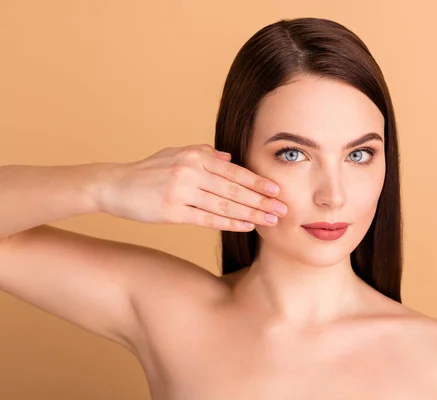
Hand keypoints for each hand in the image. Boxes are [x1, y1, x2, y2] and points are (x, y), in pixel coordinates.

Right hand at [99, 144, 286, 230]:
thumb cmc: (148, 171)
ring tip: (271, 221)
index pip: (233, 171)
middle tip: (284, 210)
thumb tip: (231, 159)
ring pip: (224, 204)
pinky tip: (246, 226)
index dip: (257, 182)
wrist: (114, 185)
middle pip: (233, 188)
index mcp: (195, 156)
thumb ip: (204, 154)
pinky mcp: (171, 211)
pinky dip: (229, 222)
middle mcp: (190, 171)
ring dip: (250, 214)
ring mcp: (181, 191)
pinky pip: (206, 218)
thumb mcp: (175, 154)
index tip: (277, 190)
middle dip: (261, 200)